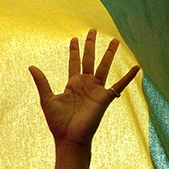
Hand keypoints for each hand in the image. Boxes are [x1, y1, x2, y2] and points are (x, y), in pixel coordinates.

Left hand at [29, 29, 139, 148]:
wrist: (69, 138)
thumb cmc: (58, 122)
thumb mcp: (47, 98)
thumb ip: (41, 81)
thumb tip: (31, 66)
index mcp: (72, 84)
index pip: (74, 62)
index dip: (74, 50)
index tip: (75, 38)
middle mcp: (86, 84)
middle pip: (90, 59)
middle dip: (91, 45)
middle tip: (93, 30)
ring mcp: (96, 90)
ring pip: (104, 66)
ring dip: (109, 54)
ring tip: (115, 40)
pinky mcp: (105, 98)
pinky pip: (119, 85)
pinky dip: (129, 76)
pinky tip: (137, 67)